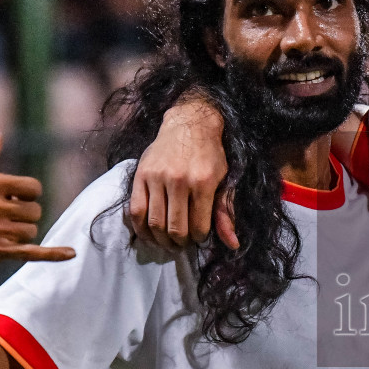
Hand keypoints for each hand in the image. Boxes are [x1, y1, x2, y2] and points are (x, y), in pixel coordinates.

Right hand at [0, 113, 74, 278]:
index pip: (34, 188)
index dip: (26, 195)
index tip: (8, 199)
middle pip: (35, 211)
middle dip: (23, 216)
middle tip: (2, 219)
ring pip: (32, 231)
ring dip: (22, 235)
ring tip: (0, 233)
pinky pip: (31, 251)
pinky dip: (52, 254)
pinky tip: (70, 253)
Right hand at [127, 96, 237, 251]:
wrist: (189, 123)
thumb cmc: (210, 155)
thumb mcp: (225, 180)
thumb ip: (226, 212)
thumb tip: (233, 244)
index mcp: (203, 183)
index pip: (198, 227)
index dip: (199, 239)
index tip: (199, 237)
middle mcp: (178, 180)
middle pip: (175, 229)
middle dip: (180, 243)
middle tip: (182, 244)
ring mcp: (157, 177)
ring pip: (154, 223)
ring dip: (161, 240)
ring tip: (167, 242)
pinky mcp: (140, 175)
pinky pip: (135, 210)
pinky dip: (140, 228)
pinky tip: (148, 234)